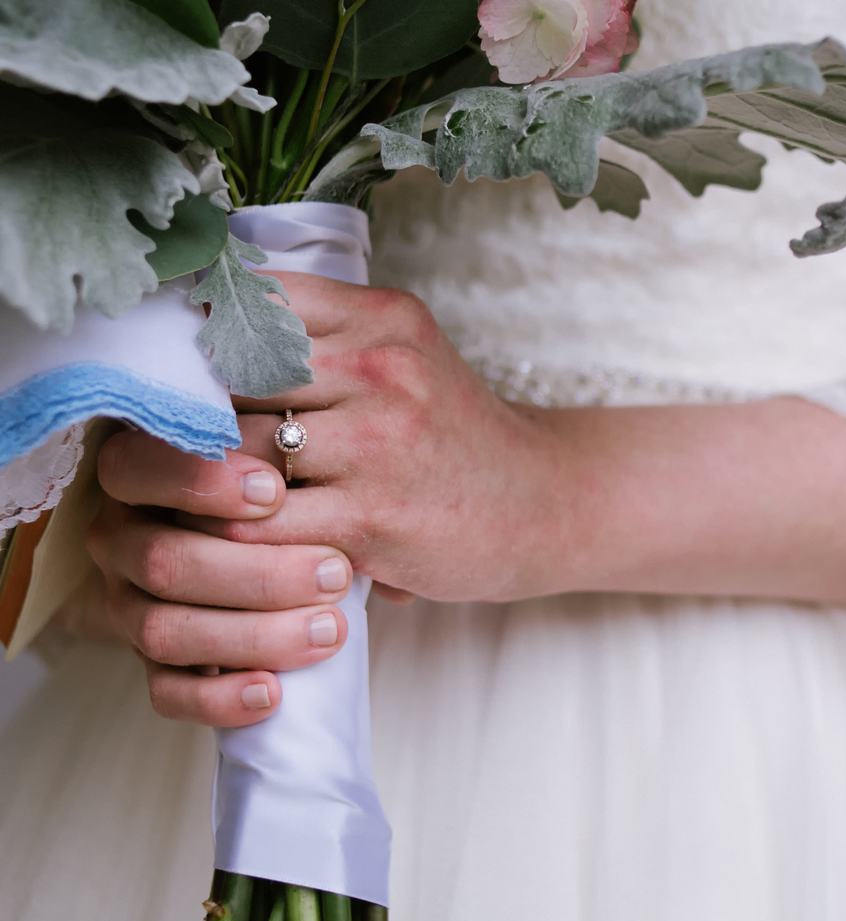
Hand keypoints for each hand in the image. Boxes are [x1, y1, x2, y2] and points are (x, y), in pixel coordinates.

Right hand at [85, 435, 354, 726]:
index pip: (136, 467)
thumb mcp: (271, 468)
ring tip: (328, 631)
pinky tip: (273, 693)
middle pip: (165, 562)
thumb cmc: (271, 499)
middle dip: (258, 572)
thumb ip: (282, 463)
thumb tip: (339, 464)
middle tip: (334, 574)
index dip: (199, 481)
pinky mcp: (151, 666)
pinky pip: (167, 693)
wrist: (256, 562)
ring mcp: (129, 608)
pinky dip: (218, 699)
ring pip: (166, 631)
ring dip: (253, 636)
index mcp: (136, 481)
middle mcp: (122, 544)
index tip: (274, 491)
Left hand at [183, 273, 579, 603]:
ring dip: (196, 484)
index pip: (249, 302)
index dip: (193, 336)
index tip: (166, 368)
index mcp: (381, 318)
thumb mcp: (404, 357)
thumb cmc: (453, 436)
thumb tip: (195, 320)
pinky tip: (226, 541)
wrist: (543, 505)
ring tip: (178, 497)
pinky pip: (264, 525)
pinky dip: (233, 538)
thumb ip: (320, 338)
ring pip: (234, 454)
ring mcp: (379, 444)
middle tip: (150, 441)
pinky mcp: (375, 517)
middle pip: (226, 377)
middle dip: (181, 415)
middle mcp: (381, 369)